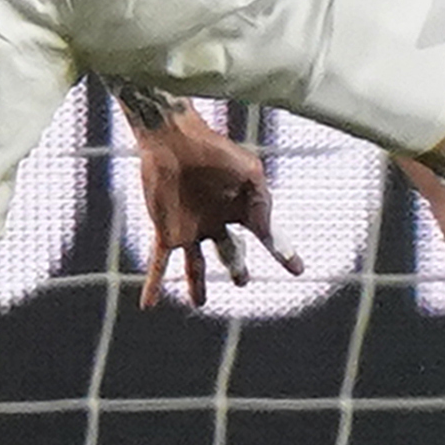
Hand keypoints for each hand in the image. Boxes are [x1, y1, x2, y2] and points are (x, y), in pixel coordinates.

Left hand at [139, 114, 294, 308]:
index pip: (267, 237)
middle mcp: (216, 221)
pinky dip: (154, 284)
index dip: (284, 254)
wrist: (175, 140)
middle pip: (231, 253)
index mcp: (240, 208)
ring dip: (197, 285)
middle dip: (236, 268)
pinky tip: (147, 304)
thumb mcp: (251, 173)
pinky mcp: (167, 232)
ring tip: (198, 303)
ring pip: (196, 266)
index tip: (297, 270)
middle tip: (242, 281)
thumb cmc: (215, 149)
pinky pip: (160, 263)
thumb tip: (267, 232)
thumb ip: (263, 203)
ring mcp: (190, 229)